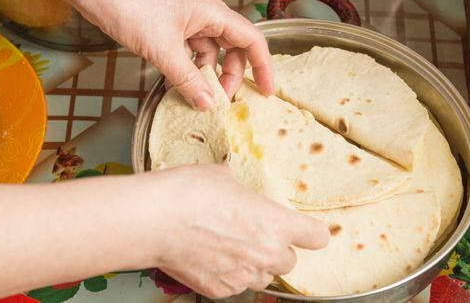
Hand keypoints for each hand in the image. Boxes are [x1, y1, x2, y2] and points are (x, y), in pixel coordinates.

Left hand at [72, 0, 272, 108]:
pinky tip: (181, 84)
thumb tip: (208, 104)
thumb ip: (188, 80)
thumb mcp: (163, 50)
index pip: (252, 40)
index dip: (263, 66)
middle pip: (233, 48)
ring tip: (199, 96)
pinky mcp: (172, 25)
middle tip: (222, 99)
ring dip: (207, 74)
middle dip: (231, 75)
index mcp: (212, 12)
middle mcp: (205, 13)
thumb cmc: (128, 5)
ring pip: (210, 51)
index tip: (266, 90)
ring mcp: (188, 18)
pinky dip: (189, 68)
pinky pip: (190, 50)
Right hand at [149, 165, 329, 298]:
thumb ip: (245, 195)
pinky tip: (211, 256)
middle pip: (289, 261)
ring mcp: (242, 276)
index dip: (311, 233)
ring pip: (263, 276)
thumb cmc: (188, 193)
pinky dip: (229, 274)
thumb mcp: (225, 179)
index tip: (306, 231)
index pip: (318, 237)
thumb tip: (241, 198)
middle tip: (252, 233)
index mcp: (275, 223)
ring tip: (228, 244)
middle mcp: (266, 254)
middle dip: (275, 249)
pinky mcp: (219, 290)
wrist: (152, 220)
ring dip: (254, 264)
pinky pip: (236, 285)